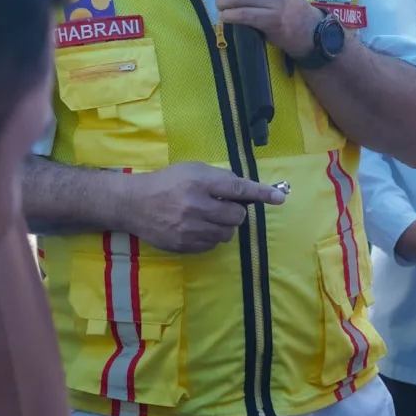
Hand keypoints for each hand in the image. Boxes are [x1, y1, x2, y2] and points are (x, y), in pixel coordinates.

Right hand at [124, 162, 285, 254]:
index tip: (280, 197)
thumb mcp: (192, 169)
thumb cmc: (167, 182)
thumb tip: (244, 189)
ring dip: (224, 226)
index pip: (238, 188)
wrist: (134, 204)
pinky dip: (211, 236)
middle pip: (237, 216)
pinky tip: (197, 227)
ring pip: (227, 233)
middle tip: (222, 206)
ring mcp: (190, 229)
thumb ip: (218, 178)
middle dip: (235, 212)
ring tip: (207, 217)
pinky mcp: (184, 245)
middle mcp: (196, 206)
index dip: (261, 193)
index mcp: (200, 182)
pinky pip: (213, 245)